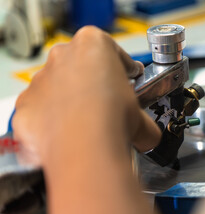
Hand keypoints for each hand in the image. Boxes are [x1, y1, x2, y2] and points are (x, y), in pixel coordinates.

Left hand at [12, 26, 160, 167]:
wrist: (84, 148)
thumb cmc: (111, 120)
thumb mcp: (141, 115)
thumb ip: (142, 117)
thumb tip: (147, 134)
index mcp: (92, 43)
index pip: (112, 50)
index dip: (124, 68)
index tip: (128, 78)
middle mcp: (62, 56)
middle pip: (80, 65)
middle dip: (94, 81)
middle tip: (108, 103)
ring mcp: (41, 80)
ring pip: (59, 87)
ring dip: (72, 100)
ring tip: (89, 123)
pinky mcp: (26, 105)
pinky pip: (42, 110)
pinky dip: (53, 120)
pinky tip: (69, 134)